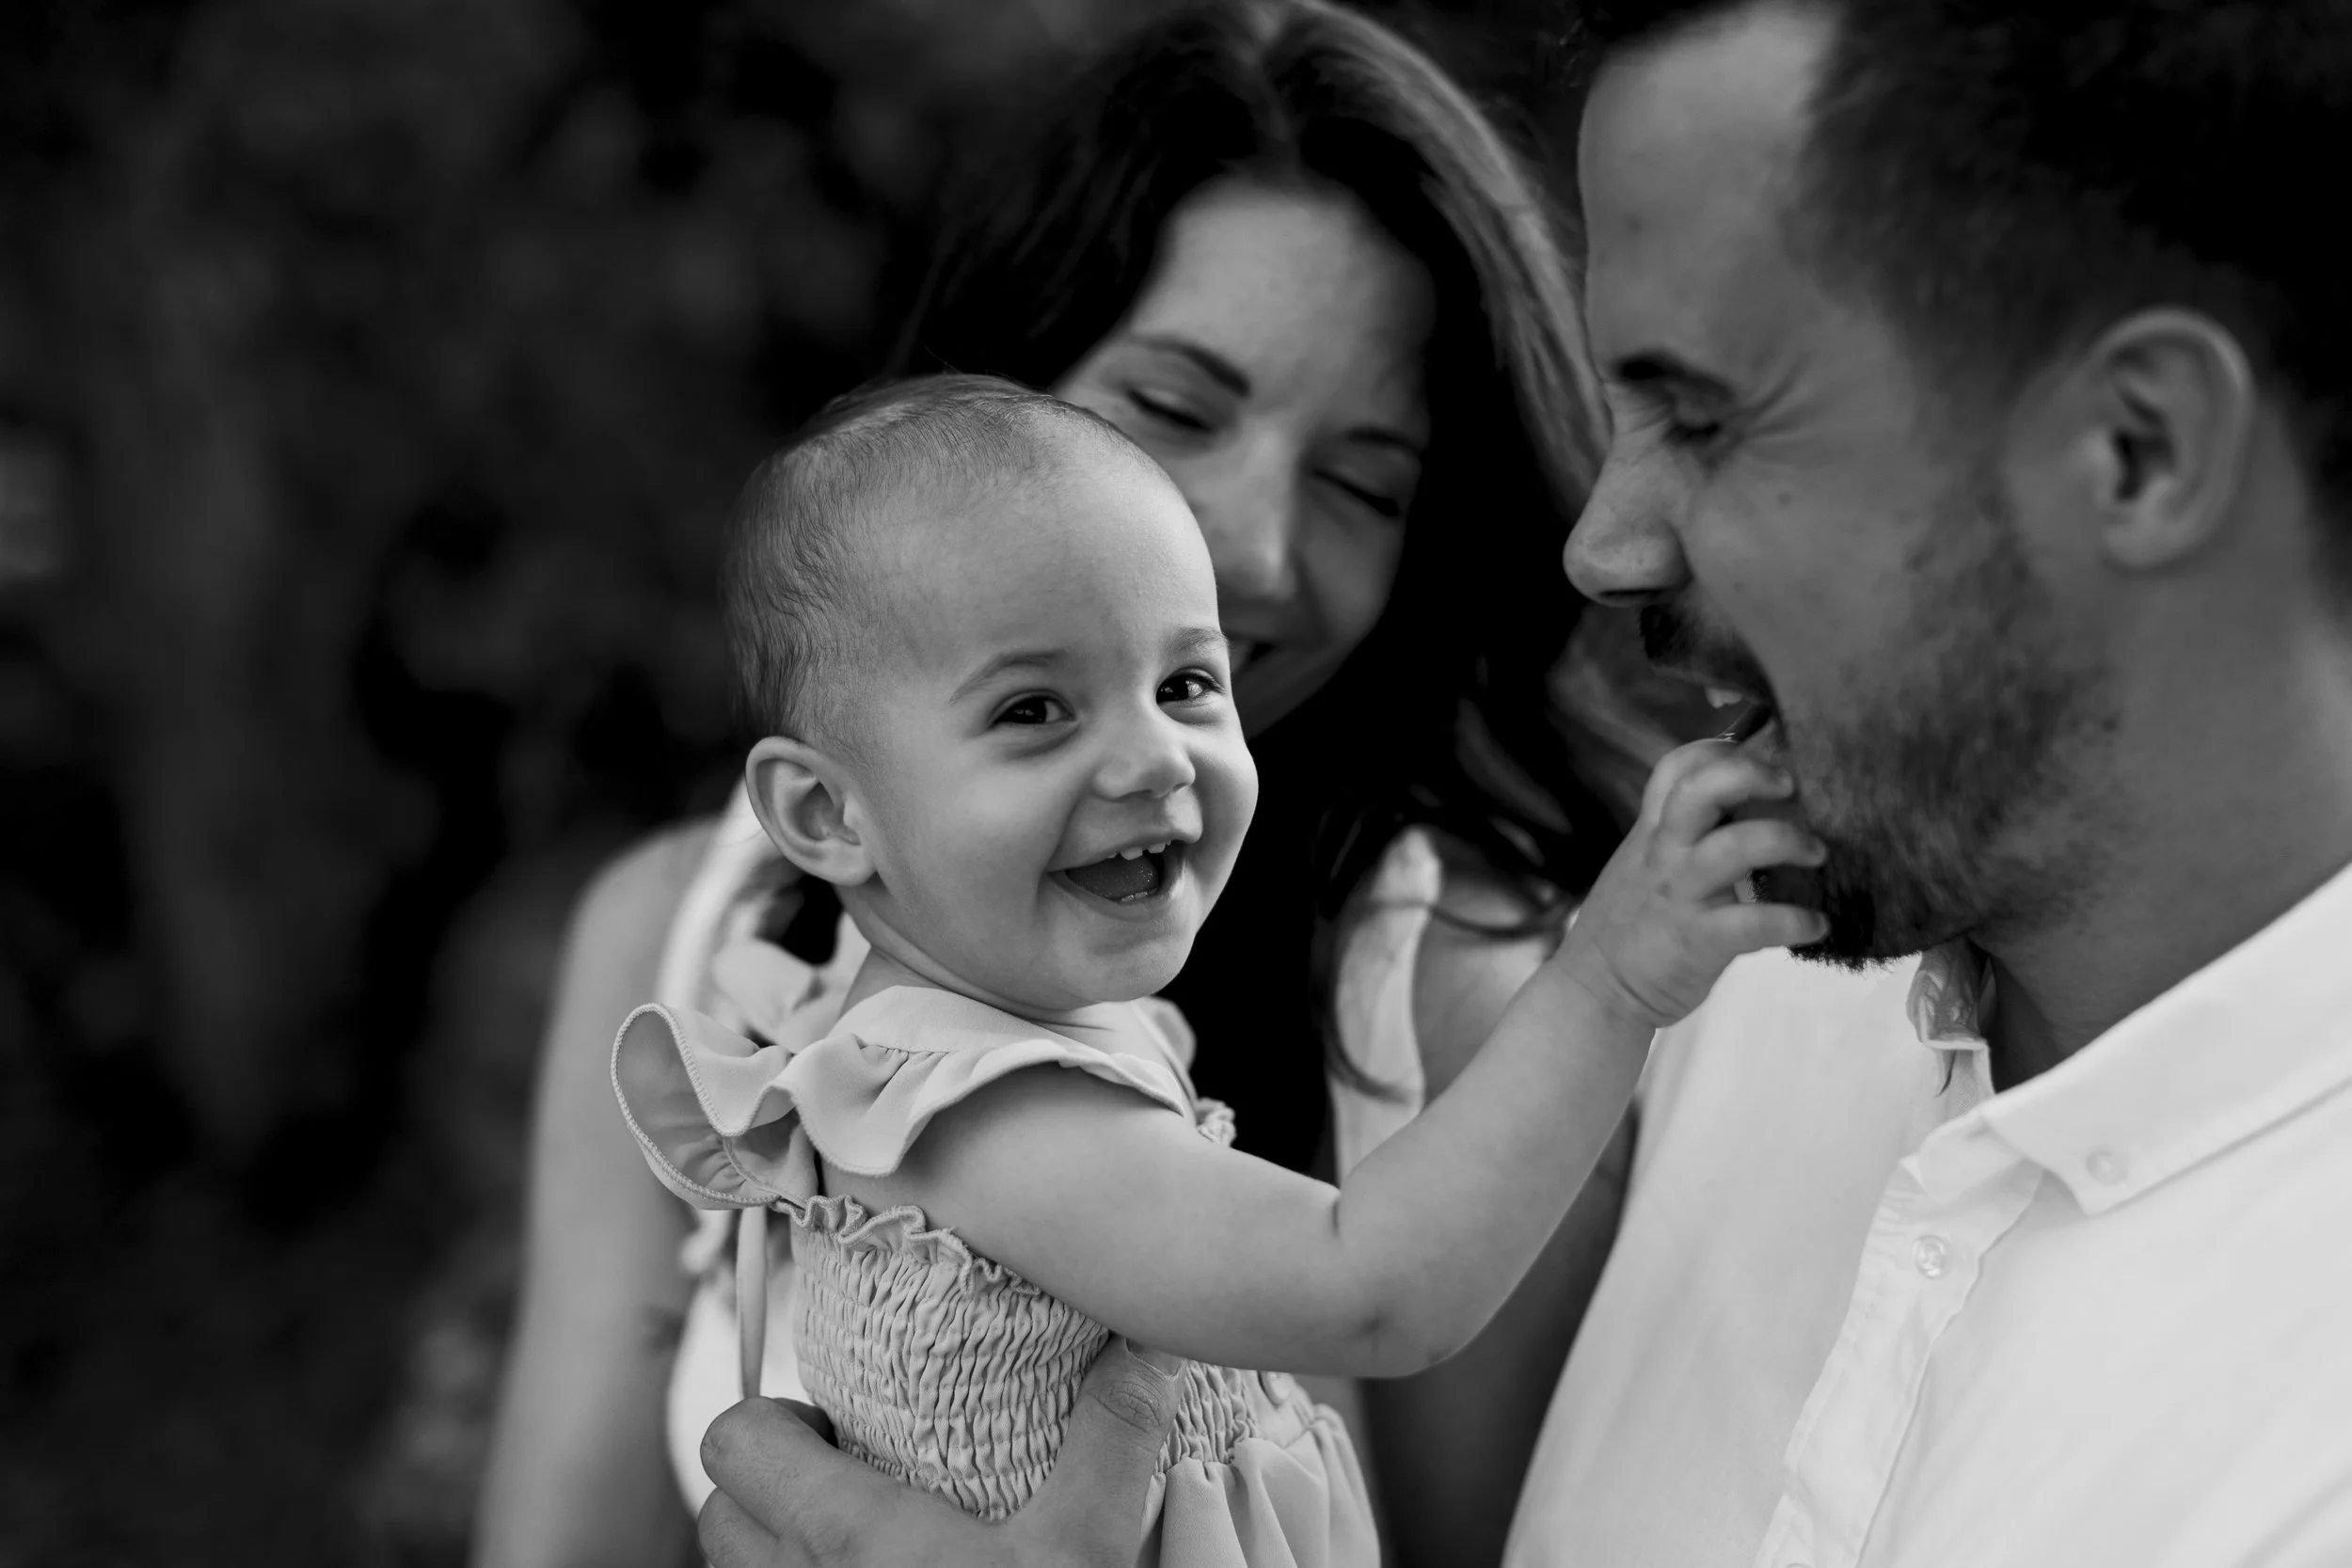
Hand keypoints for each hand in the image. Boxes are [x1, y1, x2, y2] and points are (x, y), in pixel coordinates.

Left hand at [695, 1336, 1185, 1567]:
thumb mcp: (1087, 1545)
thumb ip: (1108, 1436)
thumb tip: (1145, 1349)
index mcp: (845, 1534)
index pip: (734, 1442)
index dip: (771, 1421)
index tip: (835, 1426)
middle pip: (722, 1510)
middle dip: (771, 1485)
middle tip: (850, 1479)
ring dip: (782, 1549)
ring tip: (863, 1544)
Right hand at [1554, 738, 1827, 1031]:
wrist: (1595, 989)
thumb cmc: (1632, 925)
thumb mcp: (1646, 866)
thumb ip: (1684, 838)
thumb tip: (1743, 812)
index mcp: (1653, 832)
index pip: (1677, 768)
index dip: (1719, 750)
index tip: (1759, 757)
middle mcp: (1665, 853)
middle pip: (1701, 789)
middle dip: (1752, 776)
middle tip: (1791, 788)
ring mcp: (1681, 895)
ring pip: (1736, 847)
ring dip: (1787, 841)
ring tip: (1817, 855)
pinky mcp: (1698, 940)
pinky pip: (1755, 923)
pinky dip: (1795, 921)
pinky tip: (1816, 926)